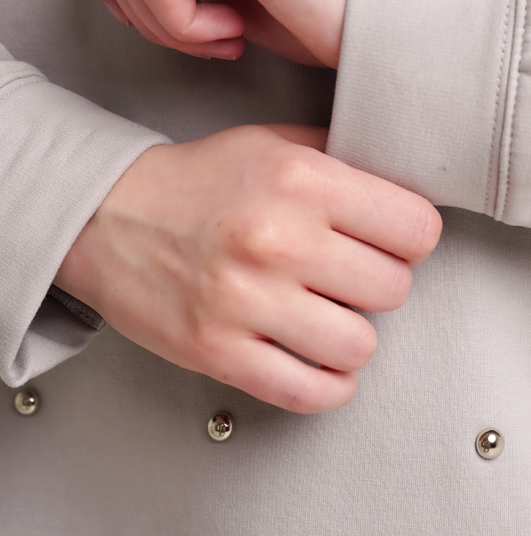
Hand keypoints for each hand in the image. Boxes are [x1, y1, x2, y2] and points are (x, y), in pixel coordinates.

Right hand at [55, 124, 441, 412]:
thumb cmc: (201, 181)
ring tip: (329, 316)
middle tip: (352, 277)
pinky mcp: (218, 351)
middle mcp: (278, 239)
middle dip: (380, 285)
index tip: (394, 242)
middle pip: (394, 289)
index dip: (412, 238)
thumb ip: (344, 160)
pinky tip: (316, 360)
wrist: (107, 215)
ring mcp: (246, 301)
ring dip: (351, 336)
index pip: (417, 228)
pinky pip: (310, 392)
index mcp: (301, 179)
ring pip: (359, 346)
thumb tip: (409, 186)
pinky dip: (326, 385)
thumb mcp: (274, 143)